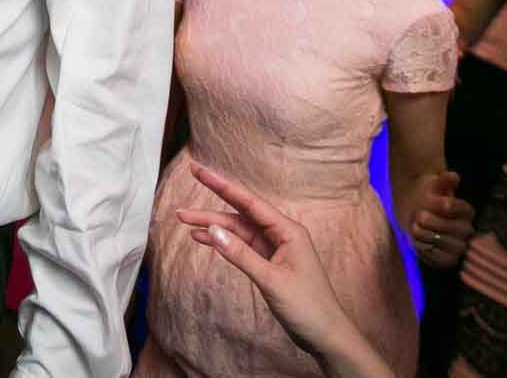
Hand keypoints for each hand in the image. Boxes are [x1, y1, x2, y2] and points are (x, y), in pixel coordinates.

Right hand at [177, 165, 365, 361]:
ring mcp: (274, 249)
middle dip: (210, 210)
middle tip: (181, 207)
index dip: (222, 186)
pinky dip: (223, 244)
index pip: (249, 202)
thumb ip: (241, 255)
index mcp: (288, 231)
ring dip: (213, 228)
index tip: (200, 171)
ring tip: (185, 223)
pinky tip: (205, 239)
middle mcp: (281, 235)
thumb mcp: (272, 280)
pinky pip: (242, 247)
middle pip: (239, 216)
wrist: (325, 336)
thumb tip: (213, 230)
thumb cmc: (308, 307)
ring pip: (238, 232)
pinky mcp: (269, 264)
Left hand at [406, 170, 474, 270]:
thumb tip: (453, 176)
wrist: (416, 212)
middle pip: (456, 230)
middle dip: (434, 222)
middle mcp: (467, 230)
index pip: (463, 209)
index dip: (451, 206)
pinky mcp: (448, 260)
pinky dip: (425, 249)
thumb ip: (444, 180)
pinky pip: (438, 259)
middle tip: (419, 215)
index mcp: (466, 211)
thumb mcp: (434, 184)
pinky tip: (417, 240)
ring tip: (415, 226)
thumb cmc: (428, 196)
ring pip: (447, 245)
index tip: (440, 202)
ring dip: (427, 235)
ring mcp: (459, 247)